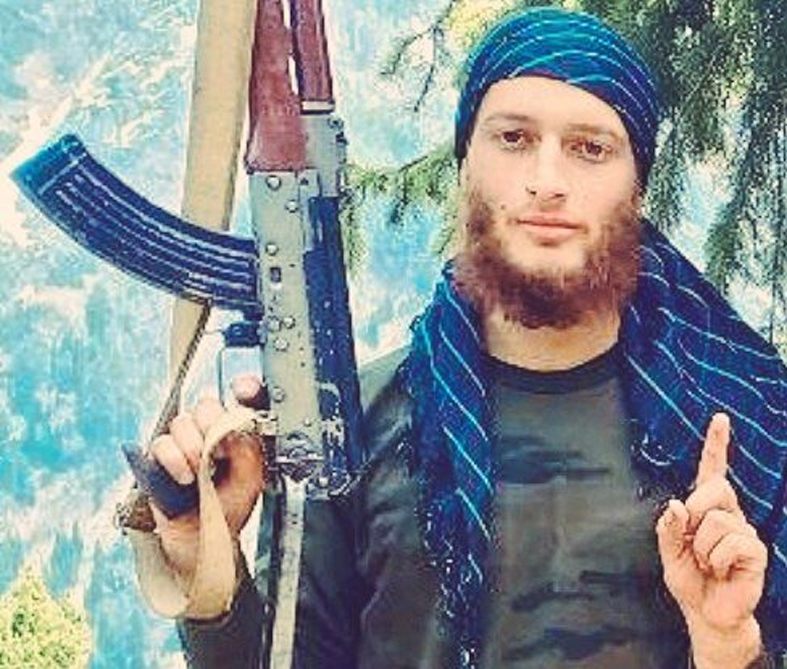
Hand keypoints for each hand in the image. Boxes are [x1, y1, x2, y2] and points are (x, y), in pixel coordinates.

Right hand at [148, 374, 267, 581]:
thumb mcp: (251, 480)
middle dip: (212, 423)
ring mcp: (182, 444)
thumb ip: (248, 450)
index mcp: (236, 433)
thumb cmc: (229, 508)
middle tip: (219, 449)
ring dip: (193, 446)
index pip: (241, 398)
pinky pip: (160, 443)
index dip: (244, 388)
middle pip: (206, 404)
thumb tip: (235, 429)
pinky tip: (185, 477)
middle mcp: (209, 432)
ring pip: (182, 421)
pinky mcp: (158, 460)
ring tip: (200, 470)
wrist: (204, 542)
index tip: (244, 389)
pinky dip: (174, 459)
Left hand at [656, 413, 766, 666]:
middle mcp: (729, 513)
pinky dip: (716, 561)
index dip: (716, 444)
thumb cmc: (689, 579)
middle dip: (694, 515)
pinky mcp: (755, 551)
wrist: (707, 613)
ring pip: (715, 522)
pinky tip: (721, 572)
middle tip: (693, 545)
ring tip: (707, 565)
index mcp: (706, 508)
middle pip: (712, 489)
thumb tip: (675, 504)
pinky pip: (730, 544)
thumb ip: (668, 529)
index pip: (712, 470)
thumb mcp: (669, 553)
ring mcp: (744, 530)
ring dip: (701, 548)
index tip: (720, 417)